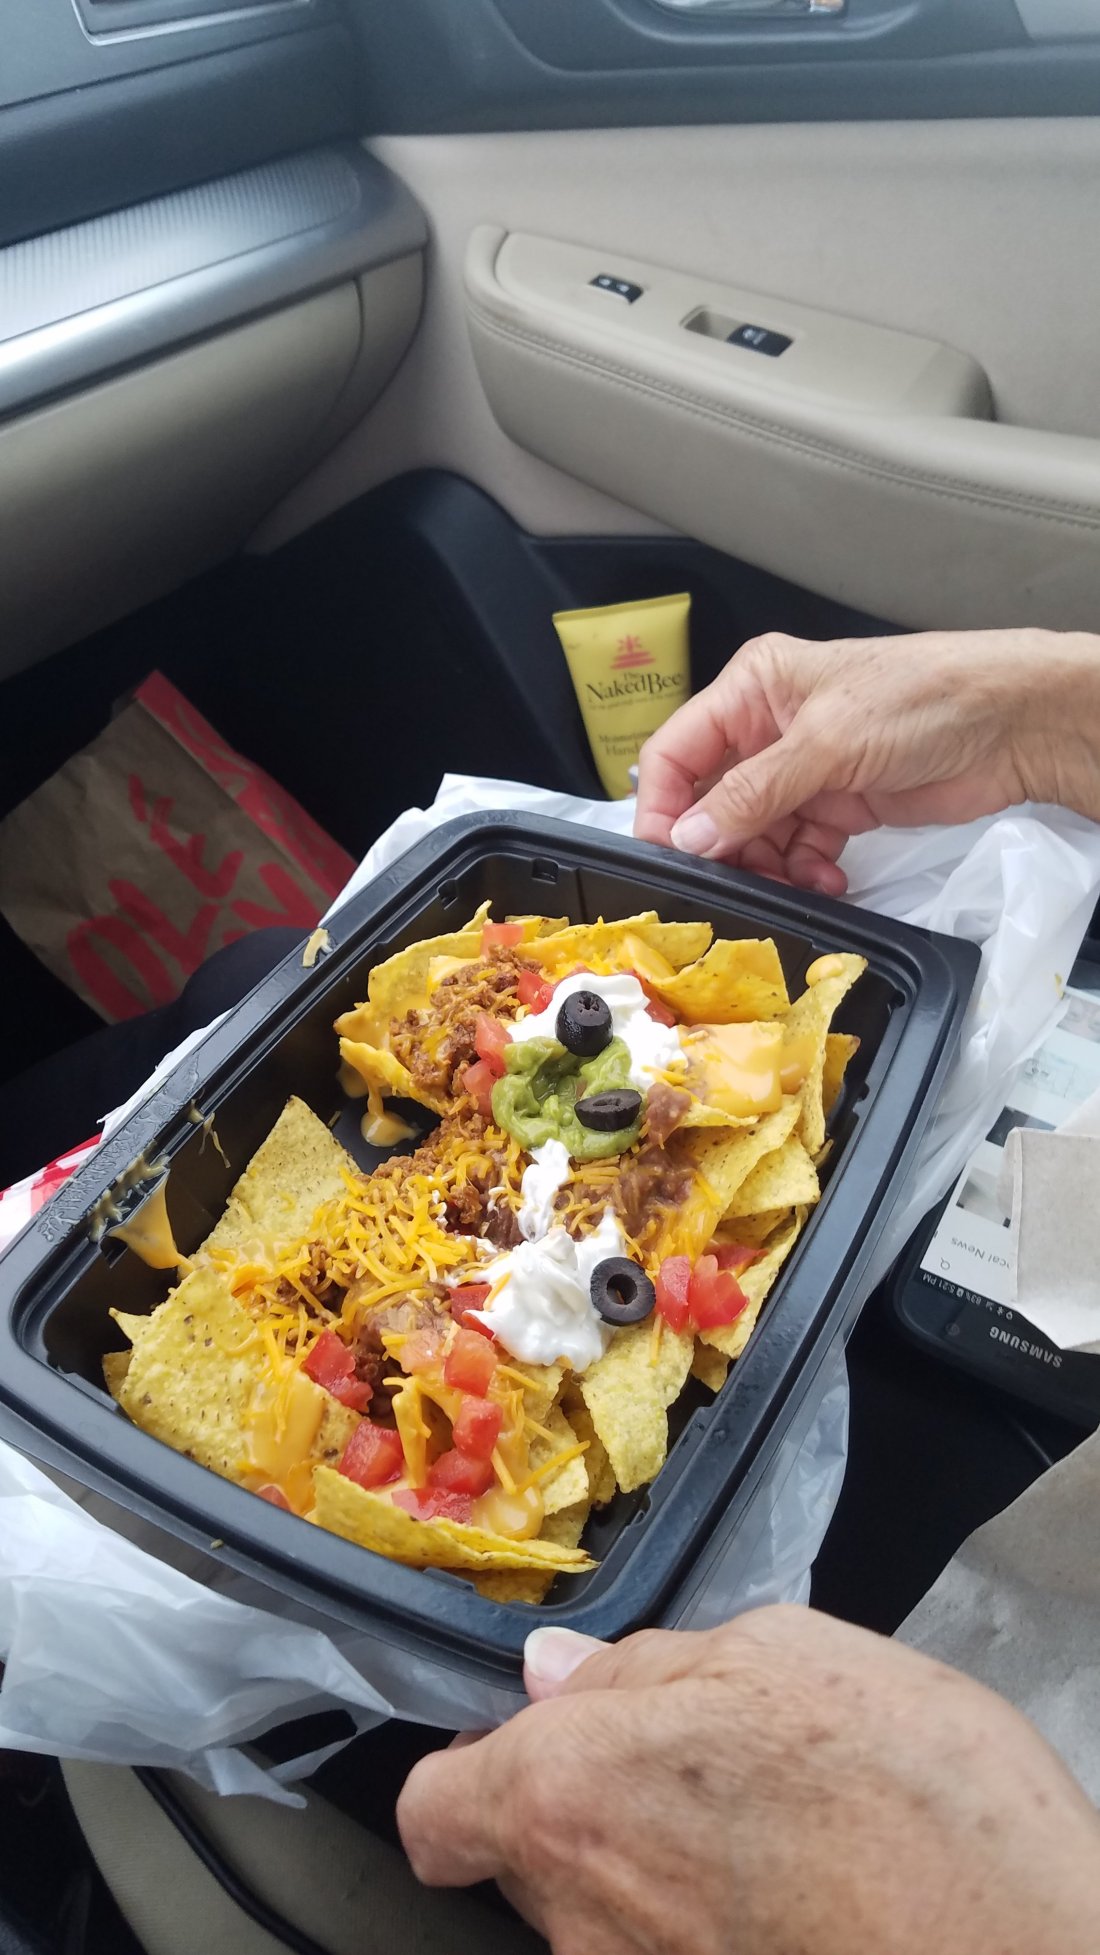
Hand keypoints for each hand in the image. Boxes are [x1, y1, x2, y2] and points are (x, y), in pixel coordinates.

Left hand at [398, 1605, 1099, 1954]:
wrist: (1030, 1951)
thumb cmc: (910, 1789)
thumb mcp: (781, 1652)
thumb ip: (644, 1666)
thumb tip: (557, 1675)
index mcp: (569, 1792)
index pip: (438, 1809)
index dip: (473, 1771)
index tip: (525, 1745)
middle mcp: (578, 1919)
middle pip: (531, 1860)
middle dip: (592, 1807)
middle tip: (696, 1766)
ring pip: (609, 1918)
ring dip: (660, 1871)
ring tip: (773, 1832)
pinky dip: (710, 1927)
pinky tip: (800, 1894)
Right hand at [634, 628, 1099, 893]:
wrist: (1011, 725)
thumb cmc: (922, 700)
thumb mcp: (825, 743)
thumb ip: (753, 794)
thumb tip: (691, 838)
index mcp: (753, 689)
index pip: (678, 752)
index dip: (664, 807)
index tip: (666, 856)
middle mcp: (769, 728)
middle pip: (712, 802)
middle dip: (723, 846)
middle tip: (734, 883)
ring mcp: (804, 770)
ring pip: (754, 834)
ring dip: (767, 867)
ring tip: (794, 882)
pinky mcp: (838, 804)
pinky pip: (797, 850)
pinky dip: (804, 872)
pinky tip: (827, 879)